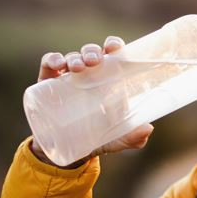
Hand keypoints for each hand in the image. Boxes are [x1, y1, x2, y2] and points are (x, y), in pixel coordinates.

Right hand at [29, 36, 153, 166]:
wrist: (64, 152)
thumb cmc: (95, 139)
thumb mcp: (115, 140)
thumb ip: (132, 137)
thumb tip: (148, 128)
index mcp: (108, 81)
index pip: (112, 56)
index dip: (113, 45)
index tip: (114, 47)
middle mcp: (89, 75)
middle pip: (92, 53)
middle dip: (93, 51)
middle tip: (95, 61)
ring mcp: (68, 78)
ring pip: (72, 57)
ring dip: (75, 57)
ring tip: (78, 68)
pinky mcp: (47, 83)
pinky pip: (48, 64)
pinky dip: (51, 60)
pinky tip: (56, 65)